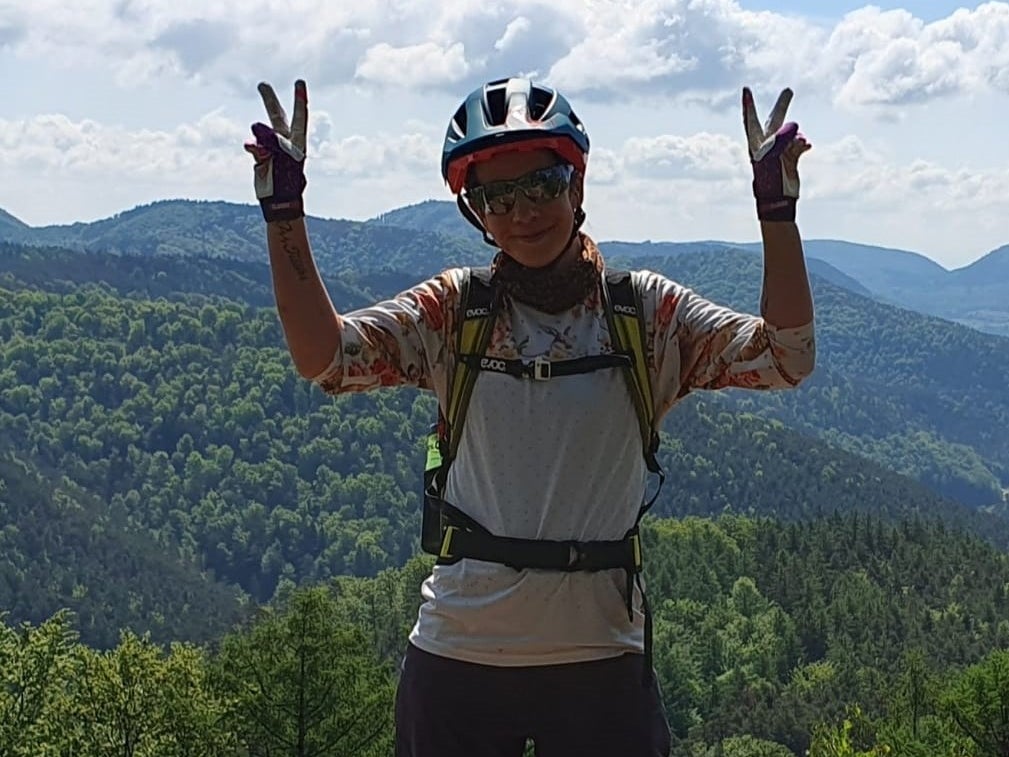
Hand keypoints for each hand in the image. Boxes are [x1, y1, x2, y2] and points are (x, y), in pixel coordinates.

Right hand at [245, 80, 308, 221]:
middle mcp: (285, 143)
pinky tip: (253, 152)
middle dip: (269, 101)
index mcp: (297, 142)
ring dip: (260, 137)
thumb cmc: (287, 183)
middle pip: (276, 117)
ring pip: (262, 133)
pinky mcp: (260, 157)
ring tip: (267, 155)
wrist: (279, 203)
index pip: (299, 117)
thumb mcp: (283, 160)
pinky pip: (252, 146)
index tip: (299, 82)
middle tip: (261, 85)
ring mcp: (271, 149)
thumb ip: (271, 141)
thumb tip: (255, 127)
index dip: (299, 99)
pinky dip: (251, 148)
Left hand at [742, 86, 810, 221]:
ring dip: (799, 137)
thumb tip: (795, 126)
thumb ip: (781, 139)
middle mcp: (767, 145)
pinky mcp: (791, 158)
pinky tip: (807, 146)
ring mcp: (780, 151)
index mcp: (756, 144)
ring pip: (792, 134)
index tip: (746, 89)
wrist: (778, 201)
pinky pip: (800, 144)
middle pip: (775, 120)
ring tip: (802, 143)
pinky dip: (803, 144)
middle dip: (782, 106)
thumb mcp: (771, 158)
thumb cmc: (769, 180)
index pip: (751, 120)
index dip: (749, 105)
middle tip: (789, 91)